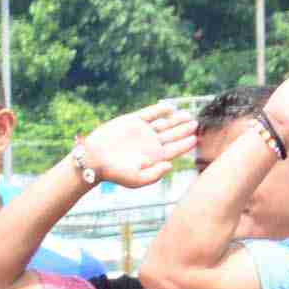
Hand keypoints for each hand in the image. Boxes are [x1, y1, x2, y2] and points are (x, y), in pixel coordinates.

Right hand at [74, 102, 198, 187]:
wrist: (93, 159)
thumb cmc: (113, 172)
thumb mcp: (136, 179)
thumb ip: (154, 175)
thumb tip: (170, 165)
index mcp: (153, 157)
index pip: (175, 149)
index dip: (186, 144)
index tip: (195, 138)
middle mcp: (150, 144)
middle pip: (173, 135)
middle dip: (184, 130)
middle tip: (195, 124)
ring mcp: (142, 131)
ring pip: (164, 123)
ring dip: (176, 119)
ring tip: (187, 115)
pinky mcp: (132, 121)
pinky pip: (150, 113)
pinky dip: (160, 110)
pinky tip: (170, 108)